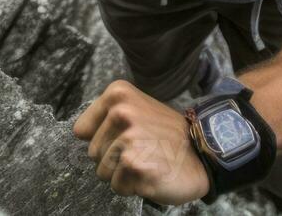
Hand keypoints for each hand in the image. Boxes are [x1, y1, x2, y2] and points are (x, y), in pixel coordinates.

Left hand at [72, 80, 210, 204]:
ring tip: (147, 161)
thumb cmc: (167, 136)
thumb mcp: (138, 109)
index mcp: (118, 94)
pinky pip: (117, 186)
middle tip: (142, 151)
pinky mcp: (134, 165)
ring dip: (122, 174)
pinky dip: (132, 187)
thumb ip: (108, 116)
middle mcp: (121, 112)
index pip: (82, 130)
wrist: (204, 153)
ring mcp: (128, 138)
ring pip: (102, 172)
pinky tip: (151, 174)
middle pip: (92, 153)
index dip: (104, 140)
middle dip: (113, 159)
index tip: (128, 137)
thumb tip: (78, 132)